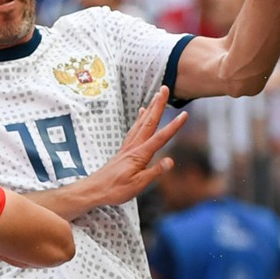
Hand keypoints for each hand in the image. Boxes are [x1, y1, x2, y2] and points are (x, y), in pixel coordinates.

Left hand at [82, 86, 187, 207]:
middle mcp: (134, 147)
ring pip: (142, 123)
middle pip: (149, 122)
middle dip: (158, 105)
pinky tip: (142, 113)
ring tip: (156, 95)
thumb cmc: (115, 190)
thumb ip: (155, 171)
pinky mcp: (124, 149)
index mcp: (140, 155)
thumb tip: (170, 161)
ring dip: (151, 108)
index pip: (161, 138)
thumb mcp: (138, 185)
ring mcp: (128, 147)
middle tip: (164, 88)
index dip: (174, 126)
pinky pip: (134, 129)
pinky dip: (140, 118)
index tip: (185, 114)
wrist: (94, 190)